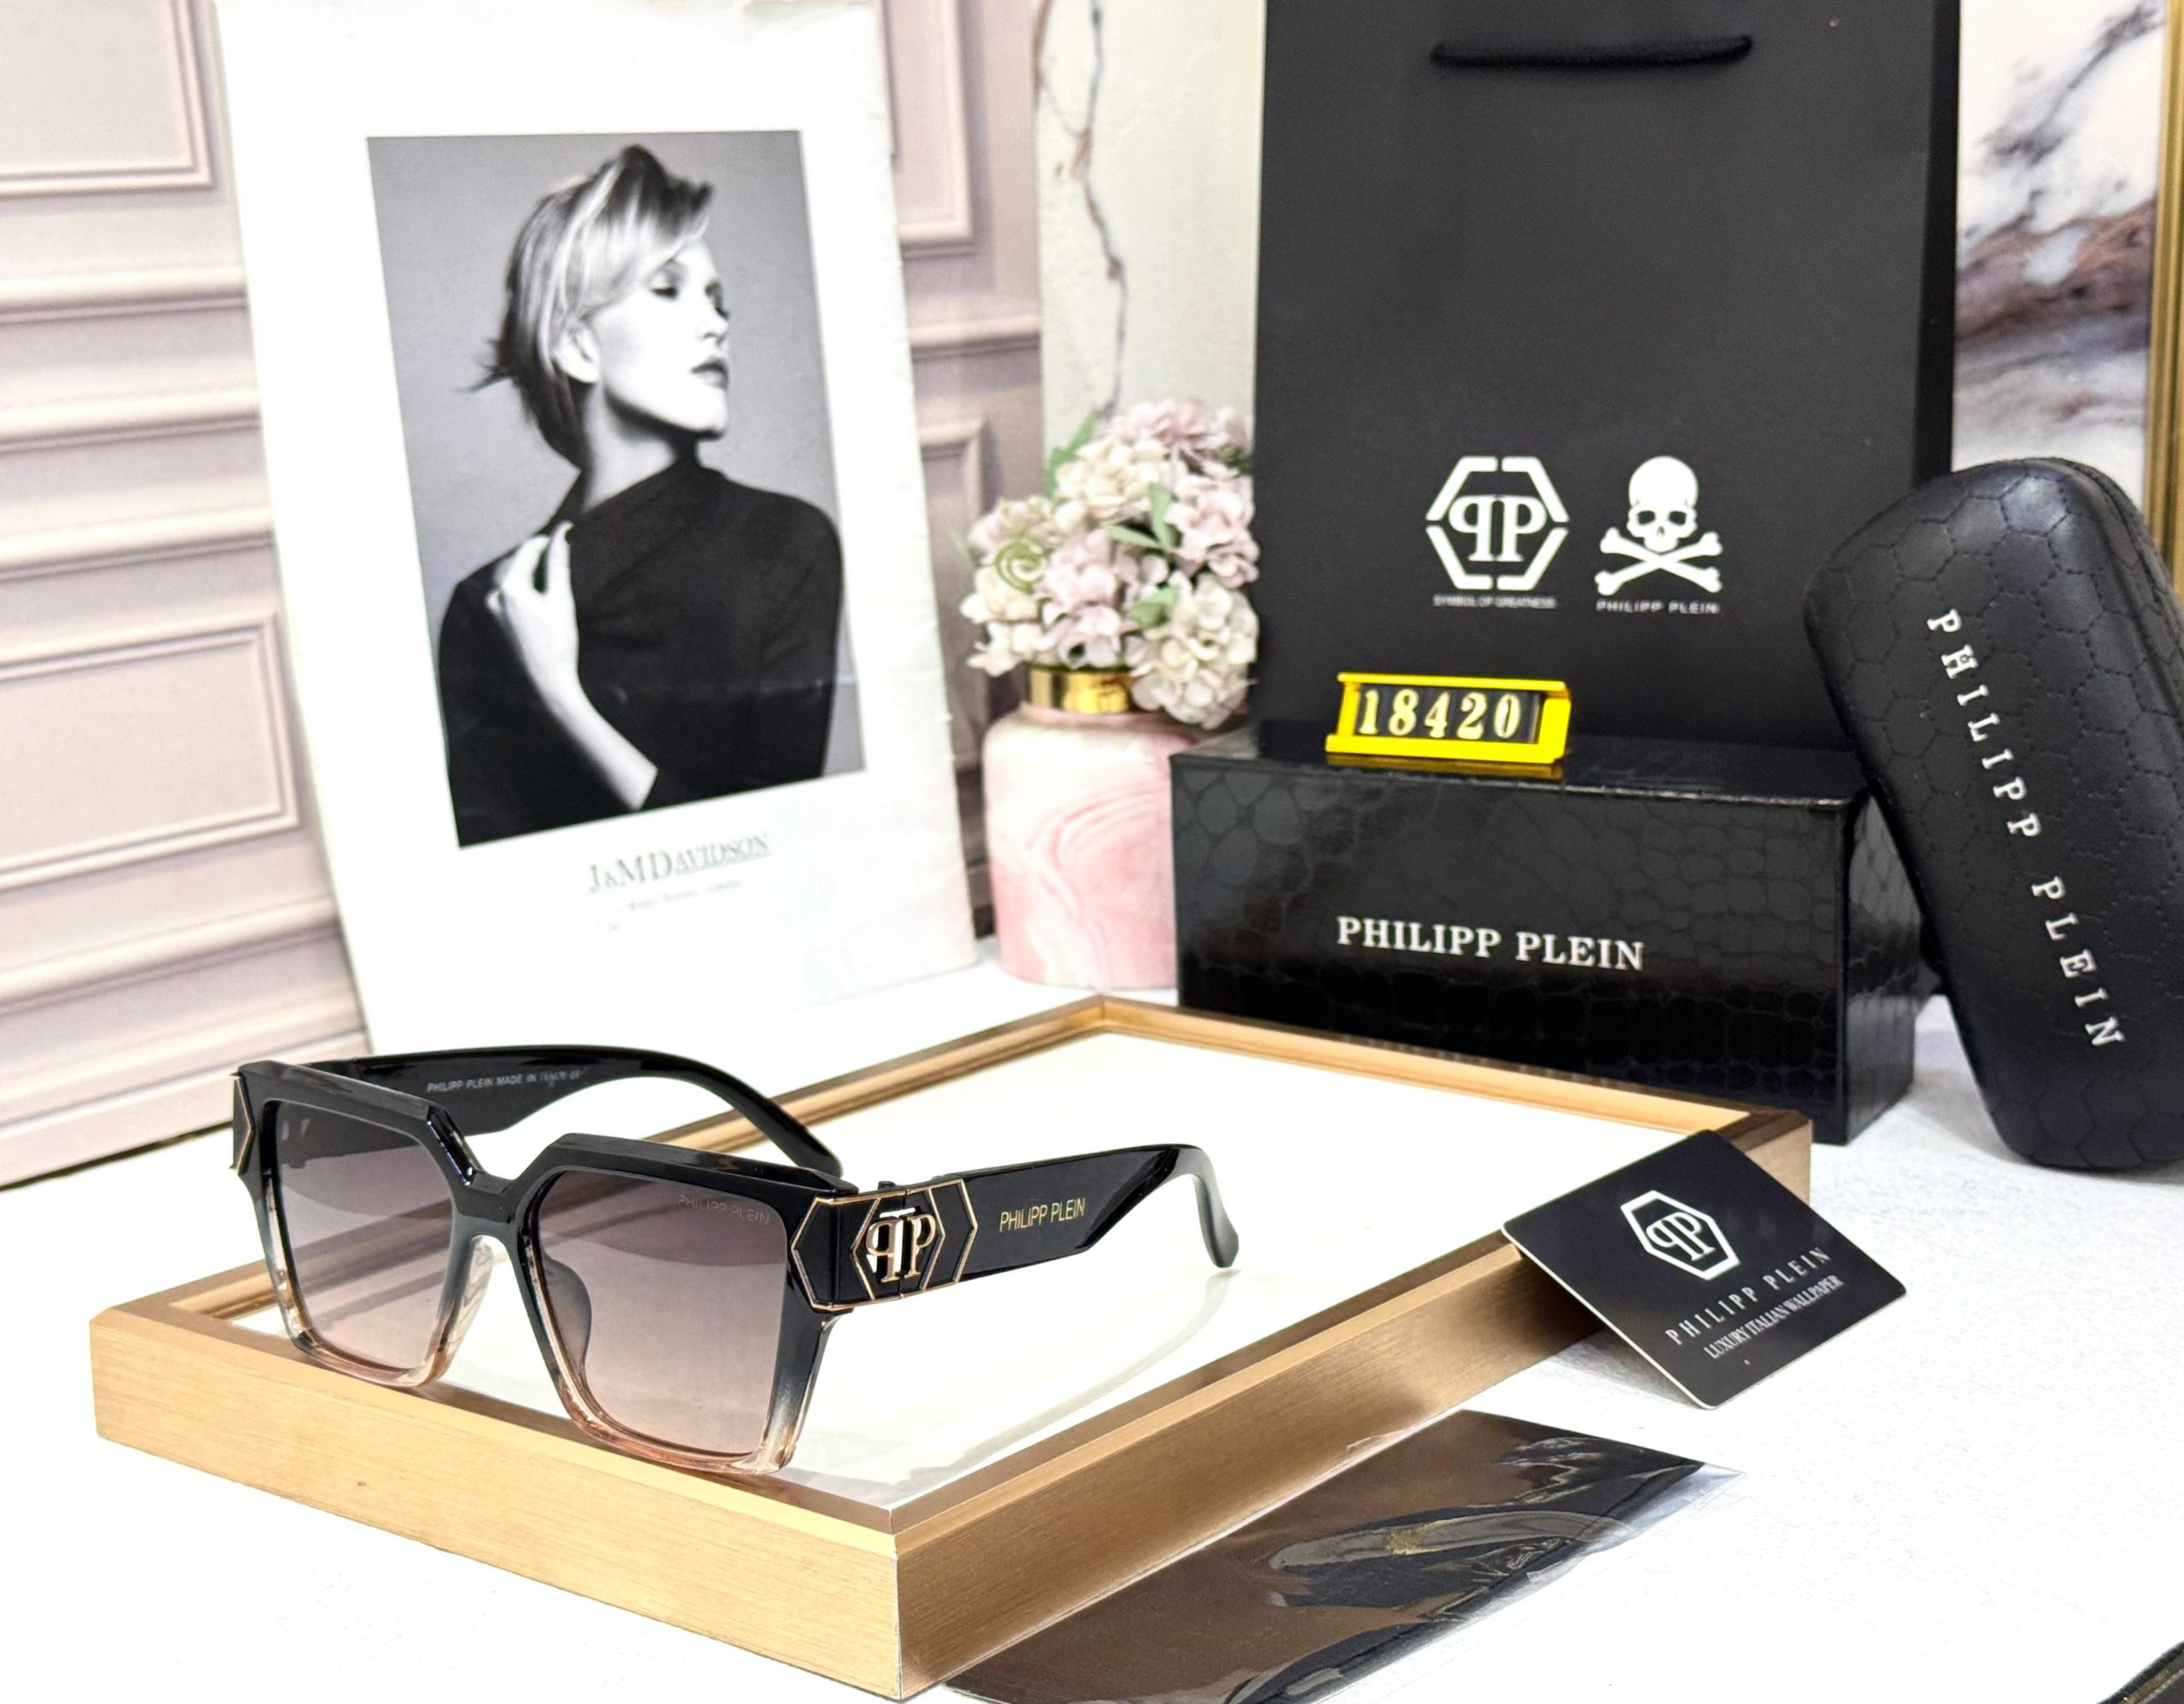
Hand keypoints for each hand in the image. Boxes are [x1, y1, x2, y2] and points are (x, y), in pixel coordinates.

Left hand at [485, 522, 658, 809]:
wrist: (543, 689)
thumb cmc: (557, 647)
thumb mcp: (561, 603)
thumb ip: (558, 565)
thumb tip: (561, 533)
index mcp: (509, 589)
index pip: (526, 552)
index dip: (544, 541)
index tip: (560, 535)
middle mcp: (490, 597)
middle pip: (512, 564)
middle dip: (531, 556)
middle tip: (553, 551)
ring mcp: (484, 612)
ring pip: (503, 579)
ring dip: (521, 572)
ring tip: (543, 574)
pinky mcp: (485, 624)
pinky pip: (497, 596)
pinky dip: (513, 590)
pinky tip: (530, 597)